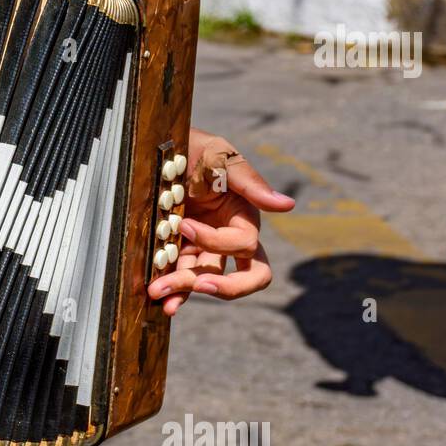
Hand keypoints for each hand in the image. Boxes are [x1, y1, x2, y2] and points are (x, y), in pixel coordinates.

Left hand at [146, 127, 293, 315]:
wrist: (163, 149)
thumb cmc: (198, 148)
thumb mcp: (222, 157)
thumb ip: (251, 183)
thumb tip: (288, 205)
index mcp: (244, 218)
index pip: (243, 244)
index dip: (215, 240)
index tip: (184, 224)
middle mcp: (228, 237)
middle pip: (244, 276)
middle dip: (223, 286)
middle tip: (197, 287)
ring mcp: (203, 248)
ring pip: (204, 280)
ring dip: (183, 289)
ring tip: (158, 293)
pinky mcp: (180, 251)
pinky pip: (181, 275)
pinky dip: (172, 288)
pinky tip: (158, 298)